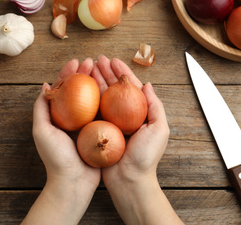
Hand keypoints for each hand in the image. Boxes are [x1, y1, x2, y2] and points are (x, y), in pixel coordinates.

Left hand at [22, 58, 100, 224]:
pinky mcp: (99, 131)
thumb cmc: (56, 158)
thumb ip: (41, 108)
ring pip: (92, 98)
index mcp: (58, 116)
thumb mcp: (42, 130)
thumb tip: (45, 85)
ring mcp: (86, 124)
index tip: (76, 62)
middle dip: (84, 74)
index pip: (62, 89)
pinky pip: (103, 112)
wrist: (74, 182)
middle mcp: (72, 118)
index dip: (68, 74)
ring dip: (96, 83)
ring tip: (102, 70)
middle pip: (78, 90)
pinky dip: (107, 99)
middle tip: (91, 62)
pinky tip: (113, 89)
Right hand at [92, 55, 168, 183]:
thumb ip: (155, 106)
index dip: (122, 72)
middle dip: (106, 72)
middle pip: (114, 89)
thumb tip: (147, 84)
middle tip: (97, 59)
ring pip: (102, 96)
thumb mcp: (159, 129)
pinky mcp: (98, 131)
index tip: (114, 60)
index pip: (130, 87)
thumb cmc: (146, 157)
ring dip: (96, 81)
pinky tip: (81, 88)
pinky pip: (92, 111)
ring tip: (88, 68)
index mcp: (139, 113)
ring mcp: (110, 122)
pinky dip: (86, 98)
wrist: (129, 180)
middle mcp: (124, 115)